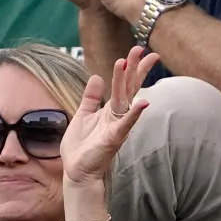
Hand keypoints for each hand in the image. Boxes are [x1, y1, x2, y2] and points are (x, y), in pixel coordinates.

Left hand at [61, 46, 157, 184]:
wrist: (77, 171)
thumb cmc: (81, 147)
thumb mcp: (82, 114)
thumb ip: (91, 97)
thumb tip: (96, 76)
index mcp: (109, 110)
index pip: (124, 85)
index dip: (130, 67)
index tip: (138, 50)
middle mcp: (117, 116)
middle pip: (129, 88)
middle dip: (135, 68)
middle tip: (142, 49)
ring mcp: (117, 127)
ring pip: (124, 99)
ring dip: (128, 81)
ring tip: (131, 63)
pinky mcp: (113, 138)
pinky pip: (125, 124)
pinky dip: (134, 114)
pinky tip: (143, 103)